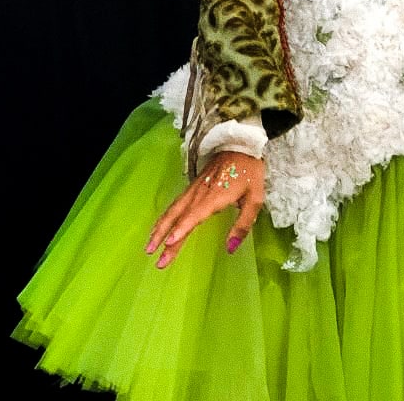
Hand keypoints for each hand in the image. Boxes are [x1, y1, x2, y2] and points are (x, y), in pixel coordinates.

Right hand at [145, 150, 264, 267]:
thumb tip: (230, 248)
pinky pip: (175, 204)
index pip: (194, 215)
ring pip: (173, 210)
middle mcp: (199, 194)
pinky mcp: (193, 187)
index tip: (169, 243)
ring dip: (160, 229)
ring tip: (149, 247)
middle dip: (165, 238)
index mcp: (214, 197)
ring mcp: (194, 189)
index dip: (182, 229)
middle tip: (156, 260)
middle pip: (178, 217)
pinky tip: (159, 227)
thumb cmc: (249, 172)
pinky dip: (164, 217)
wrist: (241, 144)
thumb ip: (243, 224)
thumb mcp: (255, 198)